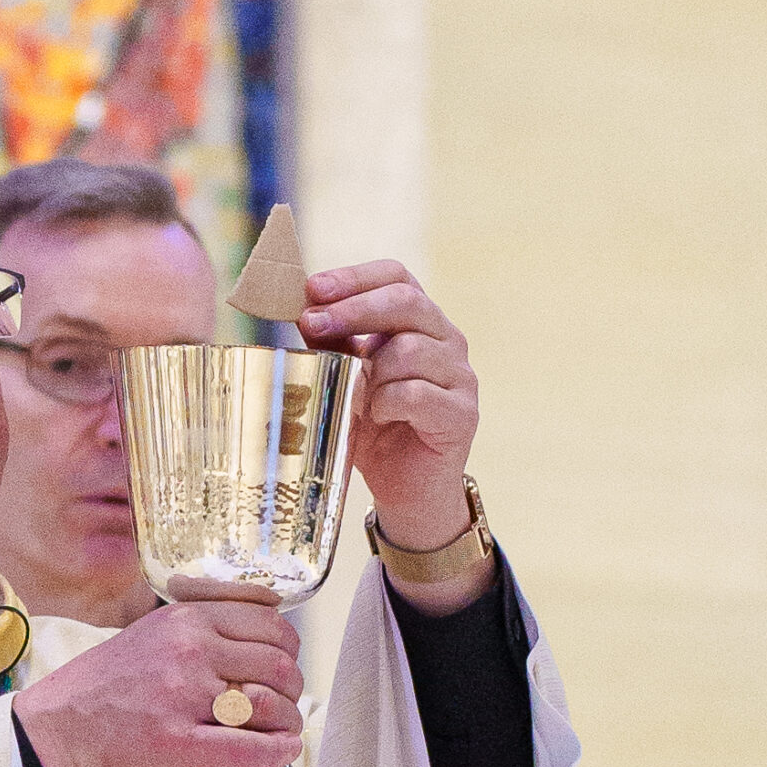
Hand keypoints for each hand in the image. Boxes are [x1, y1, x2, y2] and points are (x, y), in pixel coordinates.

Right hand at [13, 578, 303, 766]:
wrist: (56, 730)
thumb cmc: (101, 688)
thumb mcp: (149, 636)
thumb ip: (197, 631)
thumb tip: (254, 638)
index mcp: (185, 620)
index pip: (268, 623)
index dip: (288, 647)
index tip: (284, 663)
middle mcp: (189, 651)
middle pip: (277, 663)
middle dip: (292, 687)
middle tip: (284, 703)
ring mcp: (184, 696)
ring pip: (270, 704)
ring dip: (289, 721)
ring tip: (283, 730)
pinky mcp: (178, 742)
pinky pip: (248, 746)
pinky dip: (276, 751)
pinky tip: (283, 751)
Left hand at [296, 260, 479, 561]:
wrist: (406, 489)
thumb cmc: (374, 430)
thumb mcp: (344, 380)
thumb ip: (332, 345)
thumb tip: (304, 312)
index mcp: (420, 323)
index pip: (397, 276)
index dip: (355, 277)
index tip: (312, 288)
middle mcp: (446, 341)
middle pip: (407, 302)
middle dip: (354, 309)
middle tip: (312, 322)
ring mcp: (460, 376)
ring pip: (411, 349)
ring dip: (370, 370)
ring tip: (353, 394)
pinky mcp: (461, 414)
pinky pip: (417, 394)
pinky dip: (388, 403)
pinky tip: (377, 416)